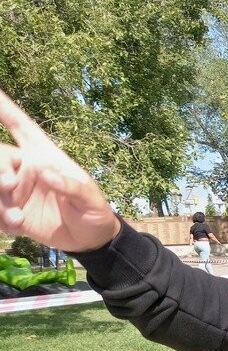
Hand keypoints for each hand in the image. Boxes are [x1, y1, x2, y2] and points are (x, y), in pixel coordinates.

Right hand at [0, 88, 119, 251]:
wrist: (90, 241)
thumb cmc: (95, 212)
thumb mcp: (91, 199)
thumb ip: (71, 186)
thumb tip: (47, 173)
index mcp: (45, 157)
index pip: (22, 127)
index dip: (5, 109)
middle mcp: (26, 169)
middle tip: (9, 184)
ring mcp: (16, 191)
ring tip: (17, 220)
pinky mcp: (11, 212)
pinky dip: (2, 221)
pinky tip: (19, 229)